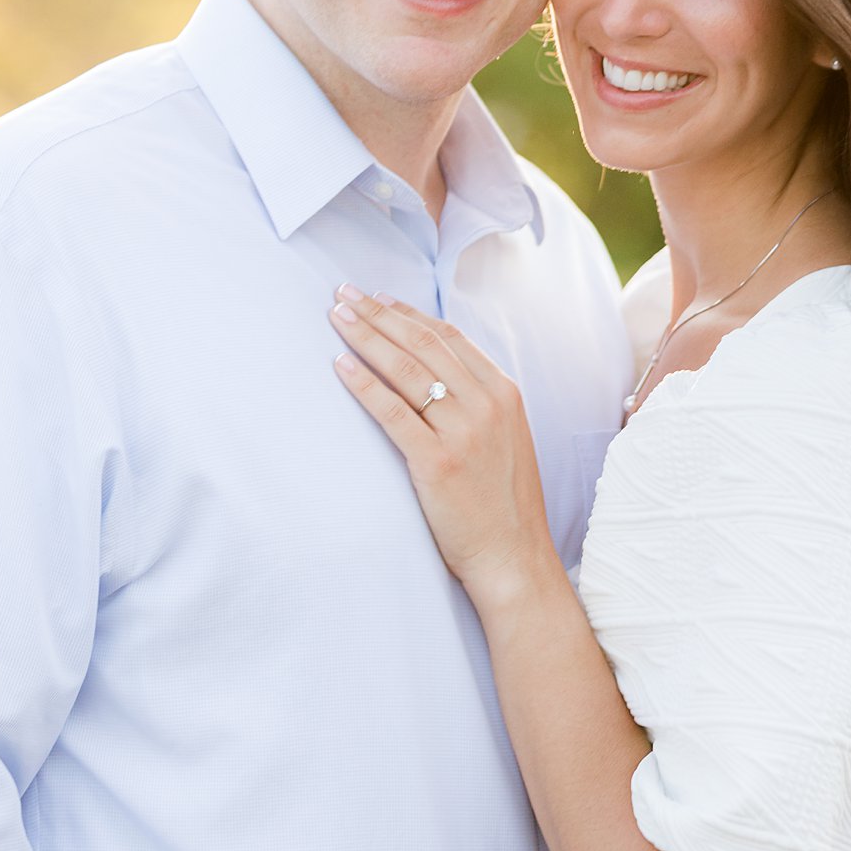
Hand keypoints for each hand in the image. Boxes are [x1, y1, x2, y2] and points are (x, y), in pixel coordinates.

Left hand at [330, 286, 555, 611]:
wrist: (514, 557)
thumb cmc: (503, 503)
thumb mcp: (505, 438)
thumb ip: (477, 401)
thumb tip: (436, 371)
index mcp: (504, 393)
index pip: (448, 336)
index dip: (407, 313)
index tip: (376, 298)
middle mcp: (486, 405)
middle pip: (423, 344)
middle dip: (378, 314)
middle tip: (343, 293)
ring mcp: (463, 433)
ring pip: (406, 370)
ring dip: (366, 337)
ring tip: (335, 317)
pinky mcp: (437, 463)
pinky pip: (393, 413)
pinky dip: (364, 385)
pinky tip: (339, 365)